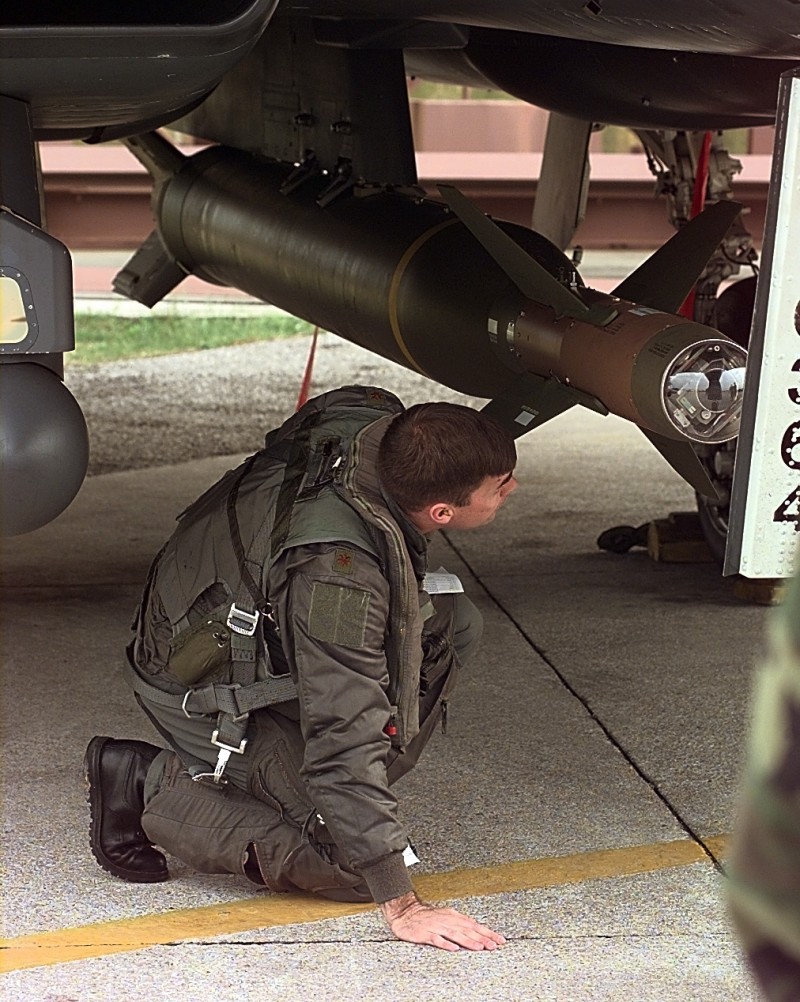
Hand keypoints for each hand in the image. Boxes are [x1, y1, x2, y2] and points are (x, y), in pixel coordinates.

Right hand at [380, 891, 505, 951]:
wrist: (406, 912)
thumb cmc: (427, 917)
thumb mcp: (446, 917)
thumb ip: (461, 925)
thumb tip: (478, 931)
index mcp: (454, 916)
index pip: (474, 925)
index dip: (488, 932)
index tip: (500, 940)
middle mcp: (447, 920)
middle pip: (468, 930)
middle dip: (482, 938)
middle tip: (494, 945)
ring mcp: (436, 926)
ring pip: (455, 934)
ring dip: (468, 941)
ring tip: (479, 947)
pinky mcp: (425, 933)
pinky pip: (436, 939)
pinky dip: (445, 943)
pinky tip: (453, 948)